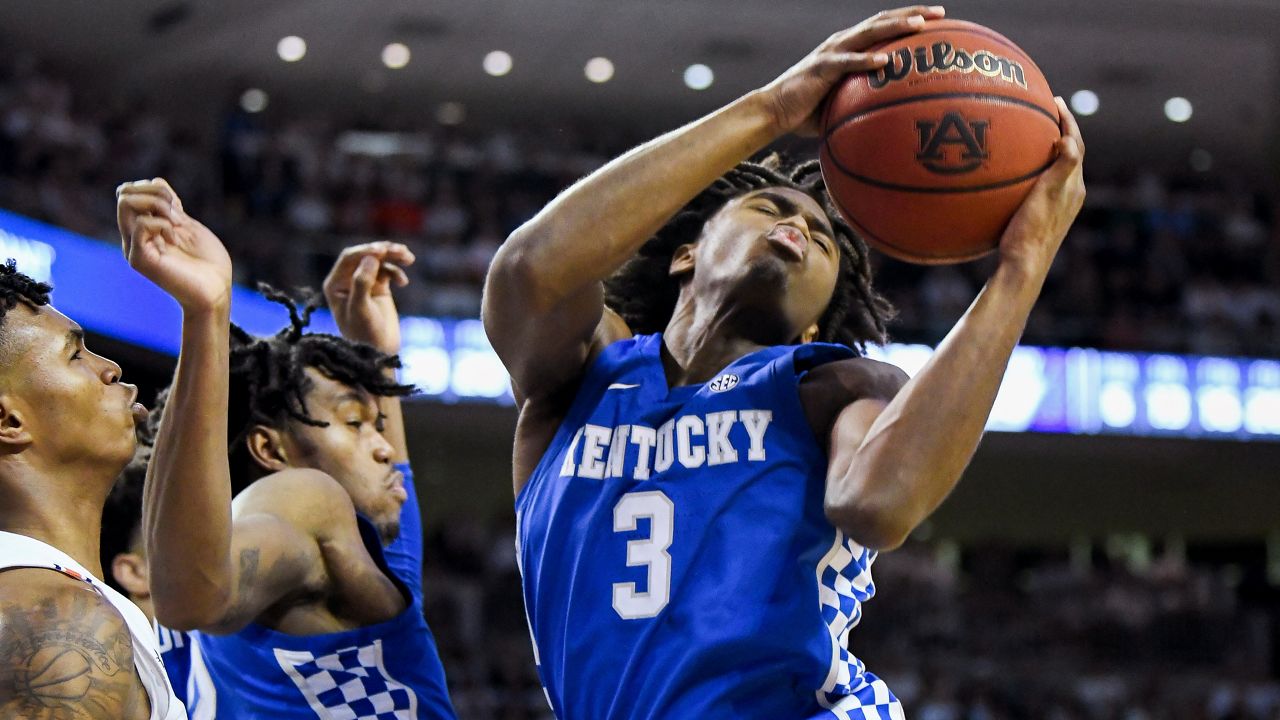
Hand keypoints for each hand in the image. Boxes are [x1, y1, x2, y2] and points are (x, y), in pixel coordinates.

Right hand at [117, 179, 231, 312]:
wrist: (217, 291)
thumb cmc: (208, 263)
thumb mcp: (188, 225)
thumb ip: (170, 207)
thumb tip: (155, 182)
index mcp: (144, 229)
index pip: (131, 191)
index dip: (154, 187)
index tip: (176, 204)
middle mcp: (134, 237)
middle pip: (124, 194)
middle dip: (154, 192)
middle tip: (176, 212)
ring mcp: (134, 248)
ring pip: (126, 202)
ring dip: (157, 204)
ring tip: (176, 223)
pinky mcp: (140, 259)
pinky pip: (141, 225)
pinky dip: (161, 223)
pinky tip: (174, 236)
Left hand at [322, 241, 414, 353]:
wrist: (378, 353)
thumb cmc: (364, 334)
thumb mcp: (361, 309)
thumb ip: (362, 282)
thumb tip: (370, 257)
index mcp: (336, 284)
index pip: (349, 257)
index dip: (367, 250)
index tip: (383, 250)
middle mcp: (347, 280)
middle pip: (366, 255)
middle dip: (384, 250)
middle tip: (401, 252)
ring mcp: (363, 283)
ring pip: (378, 260)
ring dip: (393, 256)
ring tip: (409, 258)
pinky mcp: (378, 288)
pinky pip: (388, 271)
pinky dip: (397, 272)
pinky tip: (403, 282)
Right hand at [758, 5, 943, 135]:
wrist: (772, 112)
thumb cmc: (807, 111)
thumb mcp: (841, 102)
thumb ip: (863, 100)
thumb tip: (890, 117)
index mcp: (848, 47)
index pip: (882, 26)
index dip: (909, 19)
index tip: (938, 19)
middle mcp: (842, 43)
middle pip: (881, 21)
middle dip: (912, 15)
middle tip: (940, 13)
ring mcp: (831, 53)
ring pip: (868, 34)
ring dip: (895, 27)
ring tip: (919, 26)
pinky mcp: (821, 68)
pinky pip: (847, 62)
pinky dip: (866, 60)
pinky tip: (886, 60)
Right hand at [997, 97, 1085, 275]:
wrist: (1023, 267)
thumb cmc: (1032, 231)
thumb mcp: (1047, 196)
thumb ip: (1063, 167)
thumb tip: (1069, 139)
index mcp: (1075, 187)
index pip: (1077, 145)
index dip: (1068, 121)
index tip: (1054, 101)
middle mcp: (1070, 194)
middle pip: (1069, 154)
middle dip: (1060, 131)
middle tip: (1044, 112)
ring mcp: (1056, 206)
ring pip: (1056, 169)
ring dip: (1048, 149)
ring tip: (1031, 134)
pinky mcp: (1041, 216)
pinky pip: (1041, 182)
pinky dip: (1034, 168)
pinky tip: (1013, 172)